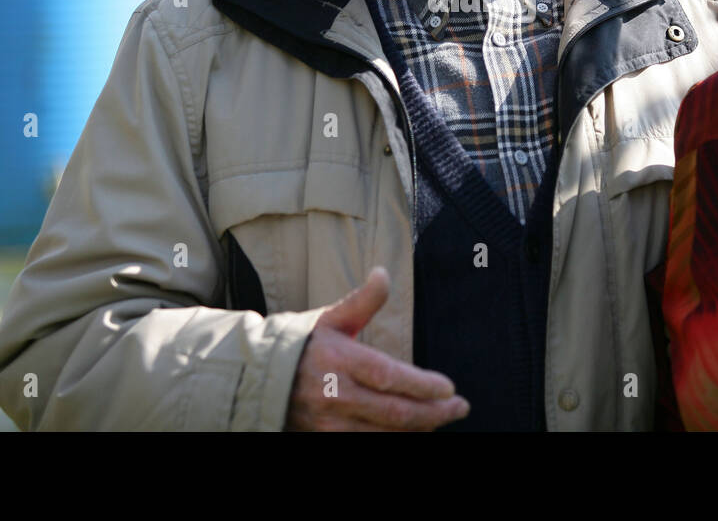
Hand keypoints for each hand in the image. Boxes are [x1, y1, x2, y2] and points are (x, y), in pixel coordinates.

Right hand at [284, 266, 469, 430]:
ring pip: (384, 434)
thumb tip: (383, 273)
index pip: (389, 376)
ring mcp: (329, 423)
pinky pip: (367, 445)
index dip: (422, 385)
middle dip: (434, 412)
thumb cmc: (301, 344)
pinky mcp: (324, 439)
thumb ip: (362, 300)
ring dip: (419, 429)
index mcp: (339, 360)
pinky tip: (415, 432)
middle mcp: (335, 394)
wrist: (257, 378)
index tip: (450, 387)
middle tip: (460, 407)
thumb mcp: (330, 318)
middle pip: (394, 412)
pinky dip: (395, 440)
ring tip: (442, 418)